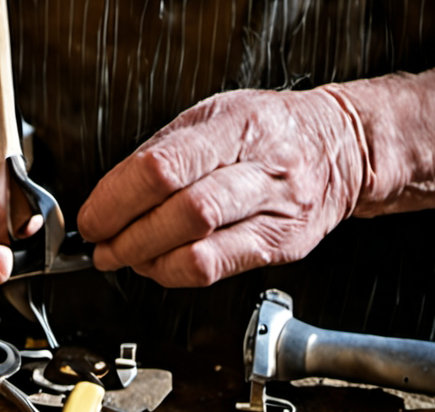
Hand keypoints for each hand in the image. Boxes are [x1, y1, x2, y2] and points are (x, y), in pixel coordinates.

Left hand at [77, 88, 365, 286]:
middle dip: (127, 237)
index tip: (92, 218)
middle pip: (183, 214)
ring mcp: (275, 211)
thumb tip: (107, 197)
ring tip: (126, 256)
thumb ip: (161, 153)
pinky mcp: (280, 246)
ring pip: (200, 249)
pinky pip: (216, 270)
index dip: (115, 200)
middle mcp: (261, 168)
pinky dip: (174, 273)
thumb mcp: (212, 115)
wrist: (342, 146)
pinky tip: (159, 264)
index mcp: (236, 126)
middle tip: (102, 245)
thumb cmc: (267, 129)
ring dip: (147, 260)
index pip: (163, 168)